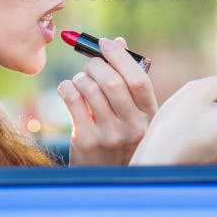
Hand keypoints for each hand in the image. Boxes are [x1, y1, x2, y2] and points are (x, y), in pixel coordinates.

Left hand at [58, 37, 158, 164]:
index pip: (138, 79)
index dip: (119, 56)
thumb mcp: (131, 110)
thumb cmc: (118, 132)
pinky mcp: (87, 141)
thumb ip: (126, 77)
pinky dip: (67, 87)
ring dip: (80, 77)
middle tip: (90, 64)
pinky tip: (69, 91)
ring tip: (81, 82)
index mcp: (149, 114)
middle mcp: (134, 127)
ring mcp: (110, 136)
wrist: (102, 174)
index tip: (104, 44)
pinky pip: (72, 99)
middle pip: (112, 82)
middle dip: (95, 65)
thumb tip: (118, 42)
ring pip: (89, 88)